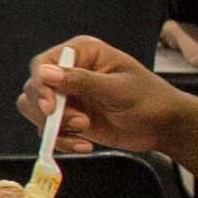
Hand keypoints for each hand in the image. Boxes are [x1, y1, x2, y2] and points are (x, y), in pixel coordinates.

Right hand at [20, 34, 184, 168]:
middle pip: (34, 88)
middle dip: (50, 111)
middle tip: (79, 123)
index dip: (40, 86)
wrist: (163, 126)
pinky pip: (48, 130)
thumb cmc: (149, 99)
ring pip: (35, 110)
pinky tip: (84, 144)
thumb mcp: (117, 89)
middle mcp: (69, 72)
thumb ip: (81, 81)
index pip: (43, 64)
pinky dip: (62, 140)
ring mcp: (68, 96)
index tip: (50, 108)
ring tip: (84, 131)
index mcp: (82, 53)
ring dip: (55, 127)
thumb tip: (45, 74)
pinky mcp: (68, 118)